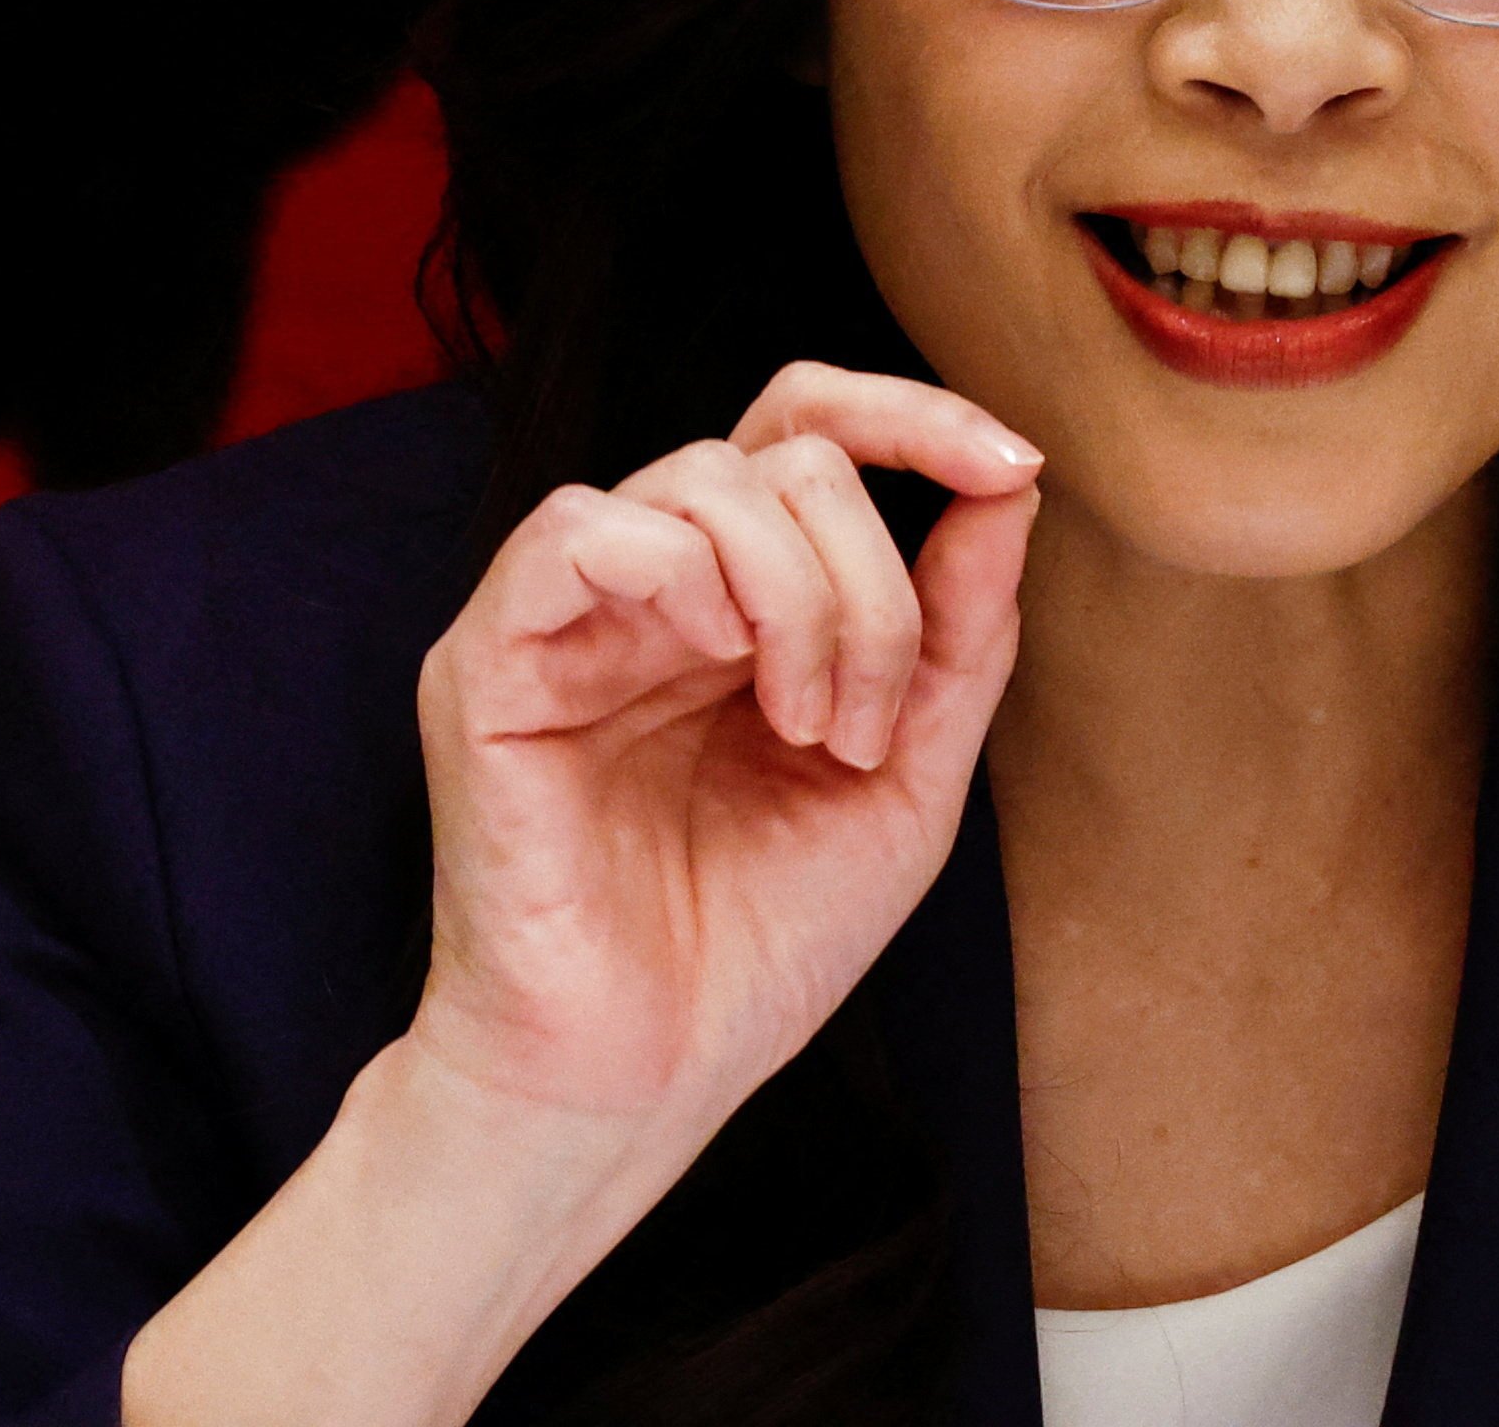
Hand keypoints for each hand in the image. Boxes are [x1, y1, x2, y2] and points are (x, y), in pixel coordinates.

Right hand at [405, 361, 1041, 1127]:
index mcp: (741, 602)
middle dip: (872, 582)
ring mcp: (566, 617)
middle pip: (783, 456)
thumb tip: (1009, 484)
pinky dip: (676, 573)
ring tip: (807, 732)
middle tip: (864, 729)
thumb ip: (961, 632)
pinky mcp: (488, 664)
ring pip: (702, 478)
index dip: (915, 417)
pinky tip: (715, 668)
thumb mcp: (908, 779)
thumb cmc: (758, 945)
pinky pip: (577, 531)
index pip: (811, 432)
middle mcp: (652, 589)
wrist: (641, 1082)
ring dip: (800, 598)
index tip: (1010, 468)